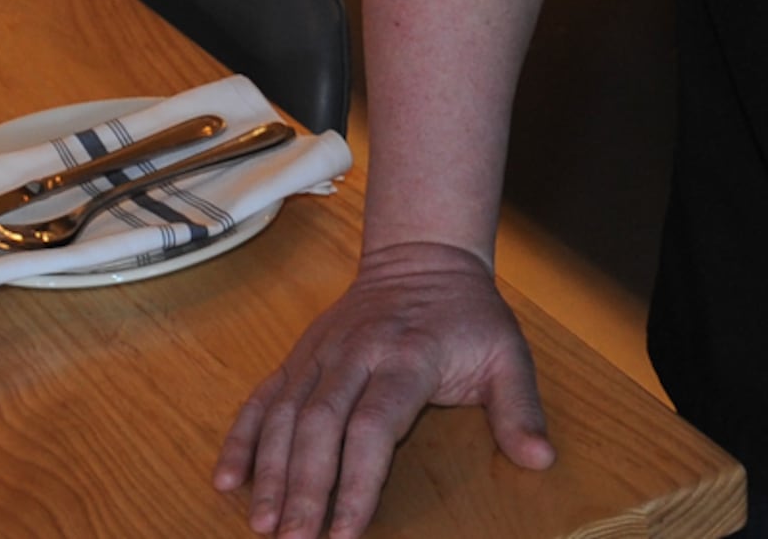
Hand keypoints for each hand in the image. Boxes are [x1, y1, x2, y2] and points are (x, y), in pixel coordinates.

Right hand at [215, 238, 556, 537]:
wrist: (423, 256)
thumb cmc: (468, 316)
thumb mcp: (508, 354)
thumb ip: (520, 409)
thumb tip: (540, 459)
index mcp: (406, 357)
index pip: (373, 426)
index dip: (356, 481)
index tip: (345, 532)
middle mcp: (355, 355)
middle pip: (318, 427)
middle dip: (303, 489)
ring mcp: (321, 354)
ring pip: (284, 415)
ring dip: (269, 473)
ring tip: (263, 525)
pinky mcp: (300, 356)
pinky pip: (262, 397)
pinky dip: (241, 438)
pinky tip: (227, 479)